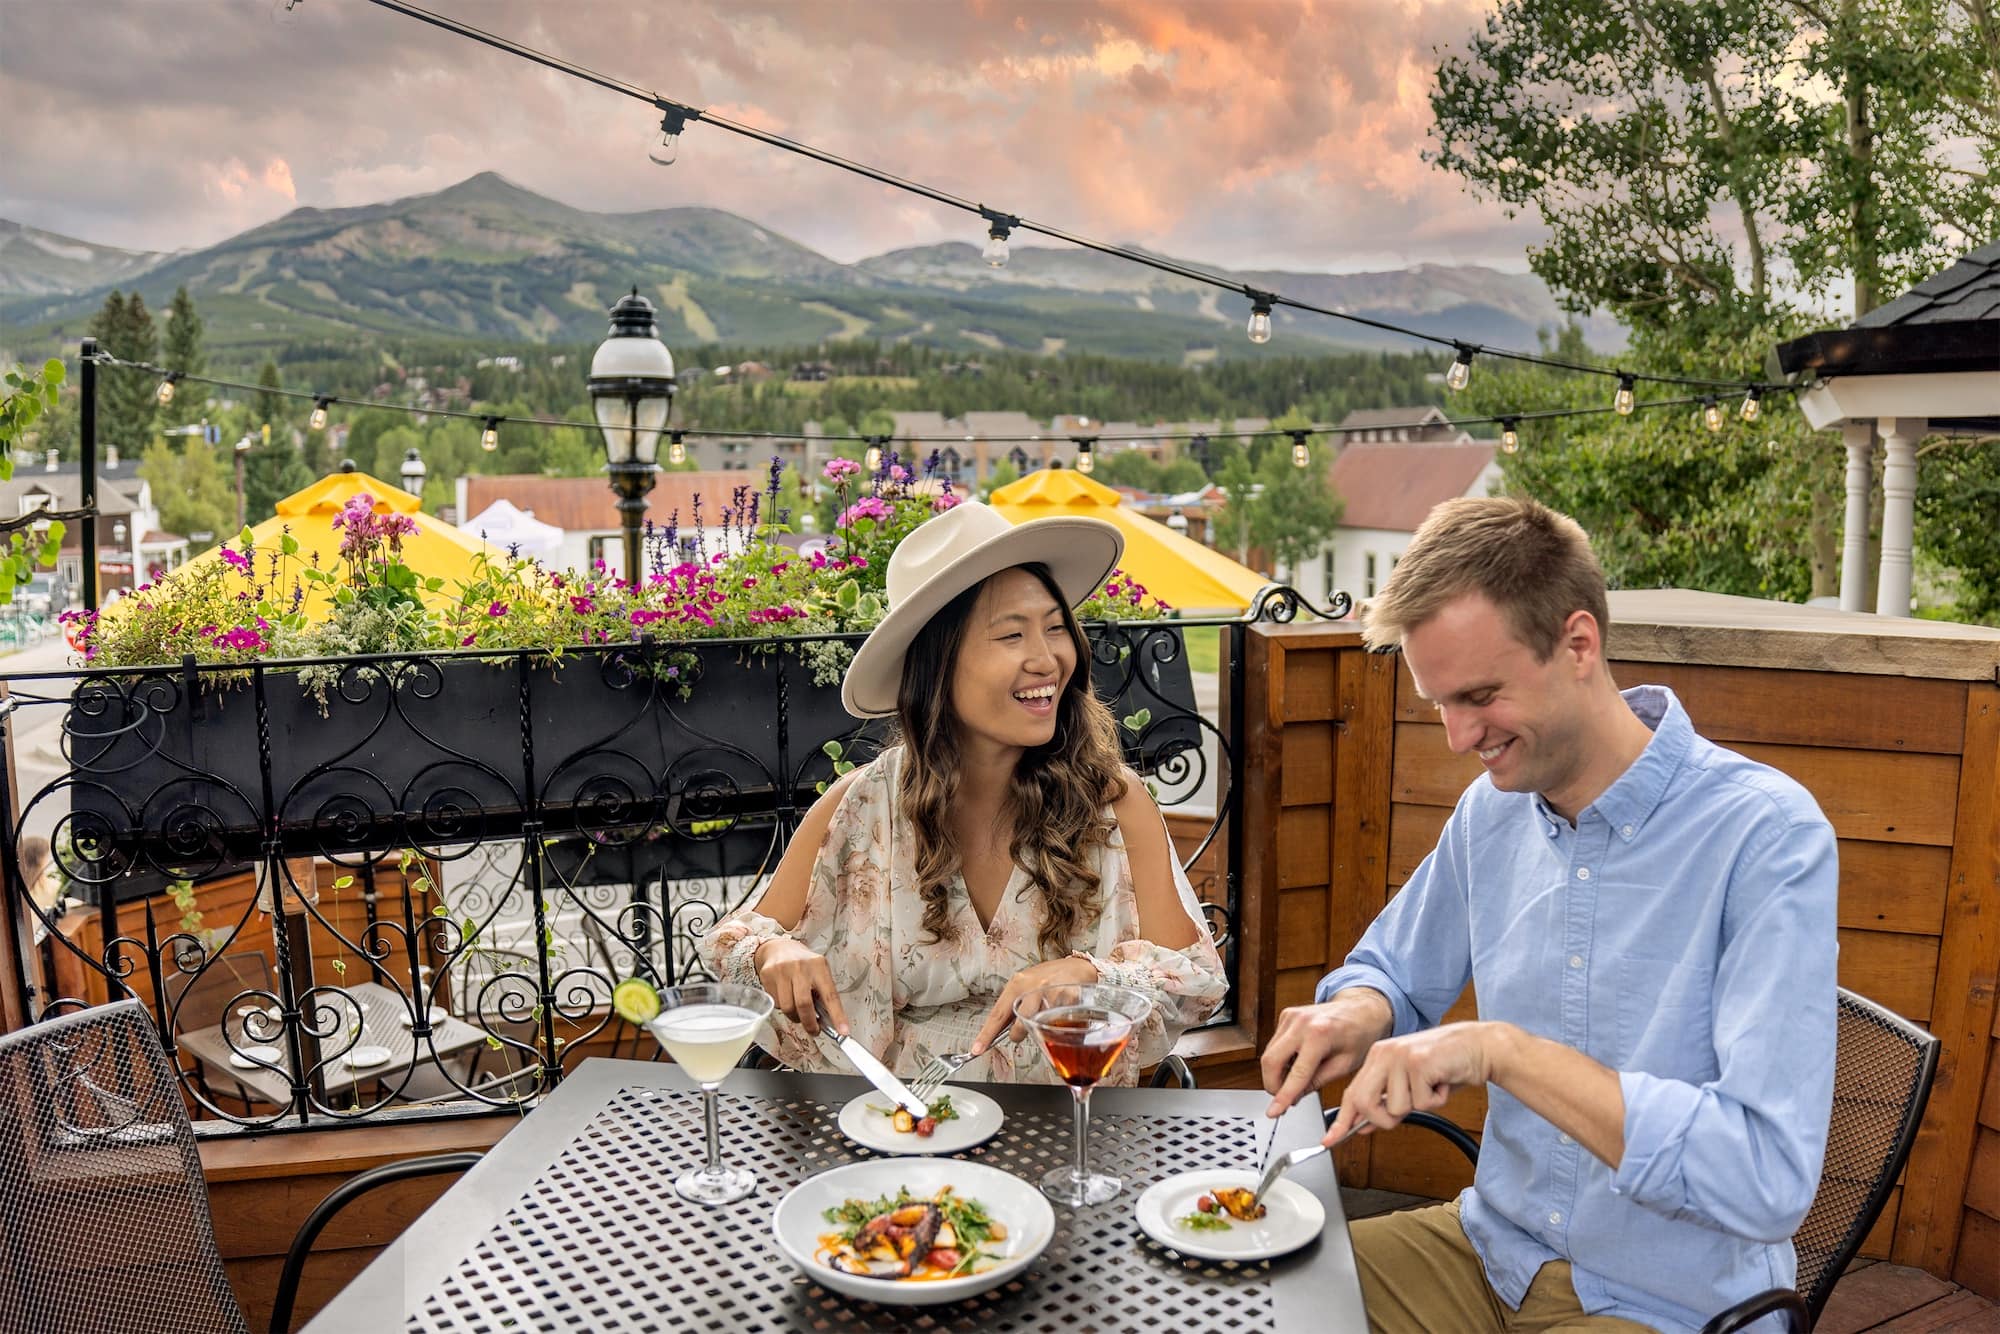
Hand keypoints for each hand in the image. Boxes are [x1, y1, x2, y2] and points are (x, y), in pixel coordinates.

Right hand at [754, 937, 847, 1036]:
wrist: (779, 948)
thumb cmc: (804, 964)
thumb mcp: (818, 972)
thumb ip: (823, 993)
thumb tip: (829, 1021)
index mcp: (819, 966)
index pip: (830, 995)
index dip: (837, 1016)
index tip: (843, 1031)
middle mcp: (800, 967)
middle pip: (804, 1004)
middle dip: (810, 1023)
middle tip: (814, 1030)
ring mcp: (782, 970)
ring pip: (788, 1007)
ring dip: (795, 1017)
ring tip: (798, 1012)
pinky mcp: (768, 975)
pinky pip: (776, 1002)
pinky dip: (782, 1007)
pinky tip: (785, 997)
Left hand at [968, 955, 1099, 1055]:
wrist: (1078, 967)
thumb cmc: (1049, 978)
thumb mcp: (1026, 986)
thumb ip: (1014, 1005)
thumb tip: (1000, 1029)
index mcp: (1017, 983)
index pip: (998, 1013)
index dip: (986, 1034)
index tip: (977, 1049)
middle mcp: (1033, 986)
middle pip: (1019, 1023)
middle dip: (1018, 1034)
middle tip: (1019, 1034)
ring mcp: (1051, 992)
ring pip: (1038, 1025)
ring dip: (1039, 1029)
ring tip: (1043, 1021)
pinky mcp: (1069, 999)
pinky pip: (1059, 1023)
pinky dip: (1058, 1025)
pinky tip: (1061, 1015)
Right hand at [1261, 988, 1393, 1117]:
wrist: (1361, 1009)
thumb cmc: (1359, 1035)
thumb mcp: (1345, 1065)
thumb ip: (1317, 1082)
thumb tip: (1294, 1097)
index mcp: (1320, 1034)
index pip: (1295, 1073)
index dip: (1283, 1096)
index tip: (1273, 1112)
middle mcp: (1301, 1022)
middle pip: (1270, 1061)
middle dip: (1273, 1085)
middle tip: (1285, 1098)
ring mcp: (1291, 1016)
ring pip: (1268, 1053)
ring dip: (1276, 1073)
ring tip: (1296, 1080)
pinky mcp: (1286, 1015)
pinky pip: (1274, 1044)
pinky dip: (1280, 1060)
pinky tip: (1296, 1064)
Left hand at [1322, 1021, 1497, 1146]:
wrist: (1479, 1046)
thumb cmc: (1446, 1066)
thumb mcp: (1410, 1084)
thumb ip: (1386, 1102)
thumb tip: (1362, 1127)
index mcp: (1377, 1057)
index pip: (1352, 1093)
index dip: (1342, 1121)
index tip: (1329, 1140)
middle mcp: (1384, 1054)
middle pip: (1364, 1103)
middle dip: (1384, 1120)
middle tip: (1407, 1109)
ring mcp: (1400, 1057)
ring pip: (1396, 1108)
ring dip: (1419, 1106)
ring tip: (1431, 1086)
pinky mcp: (1418, 1063)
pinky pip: (1420, 1103)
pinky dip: (1436, 1100)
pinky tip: (1442, 1081)